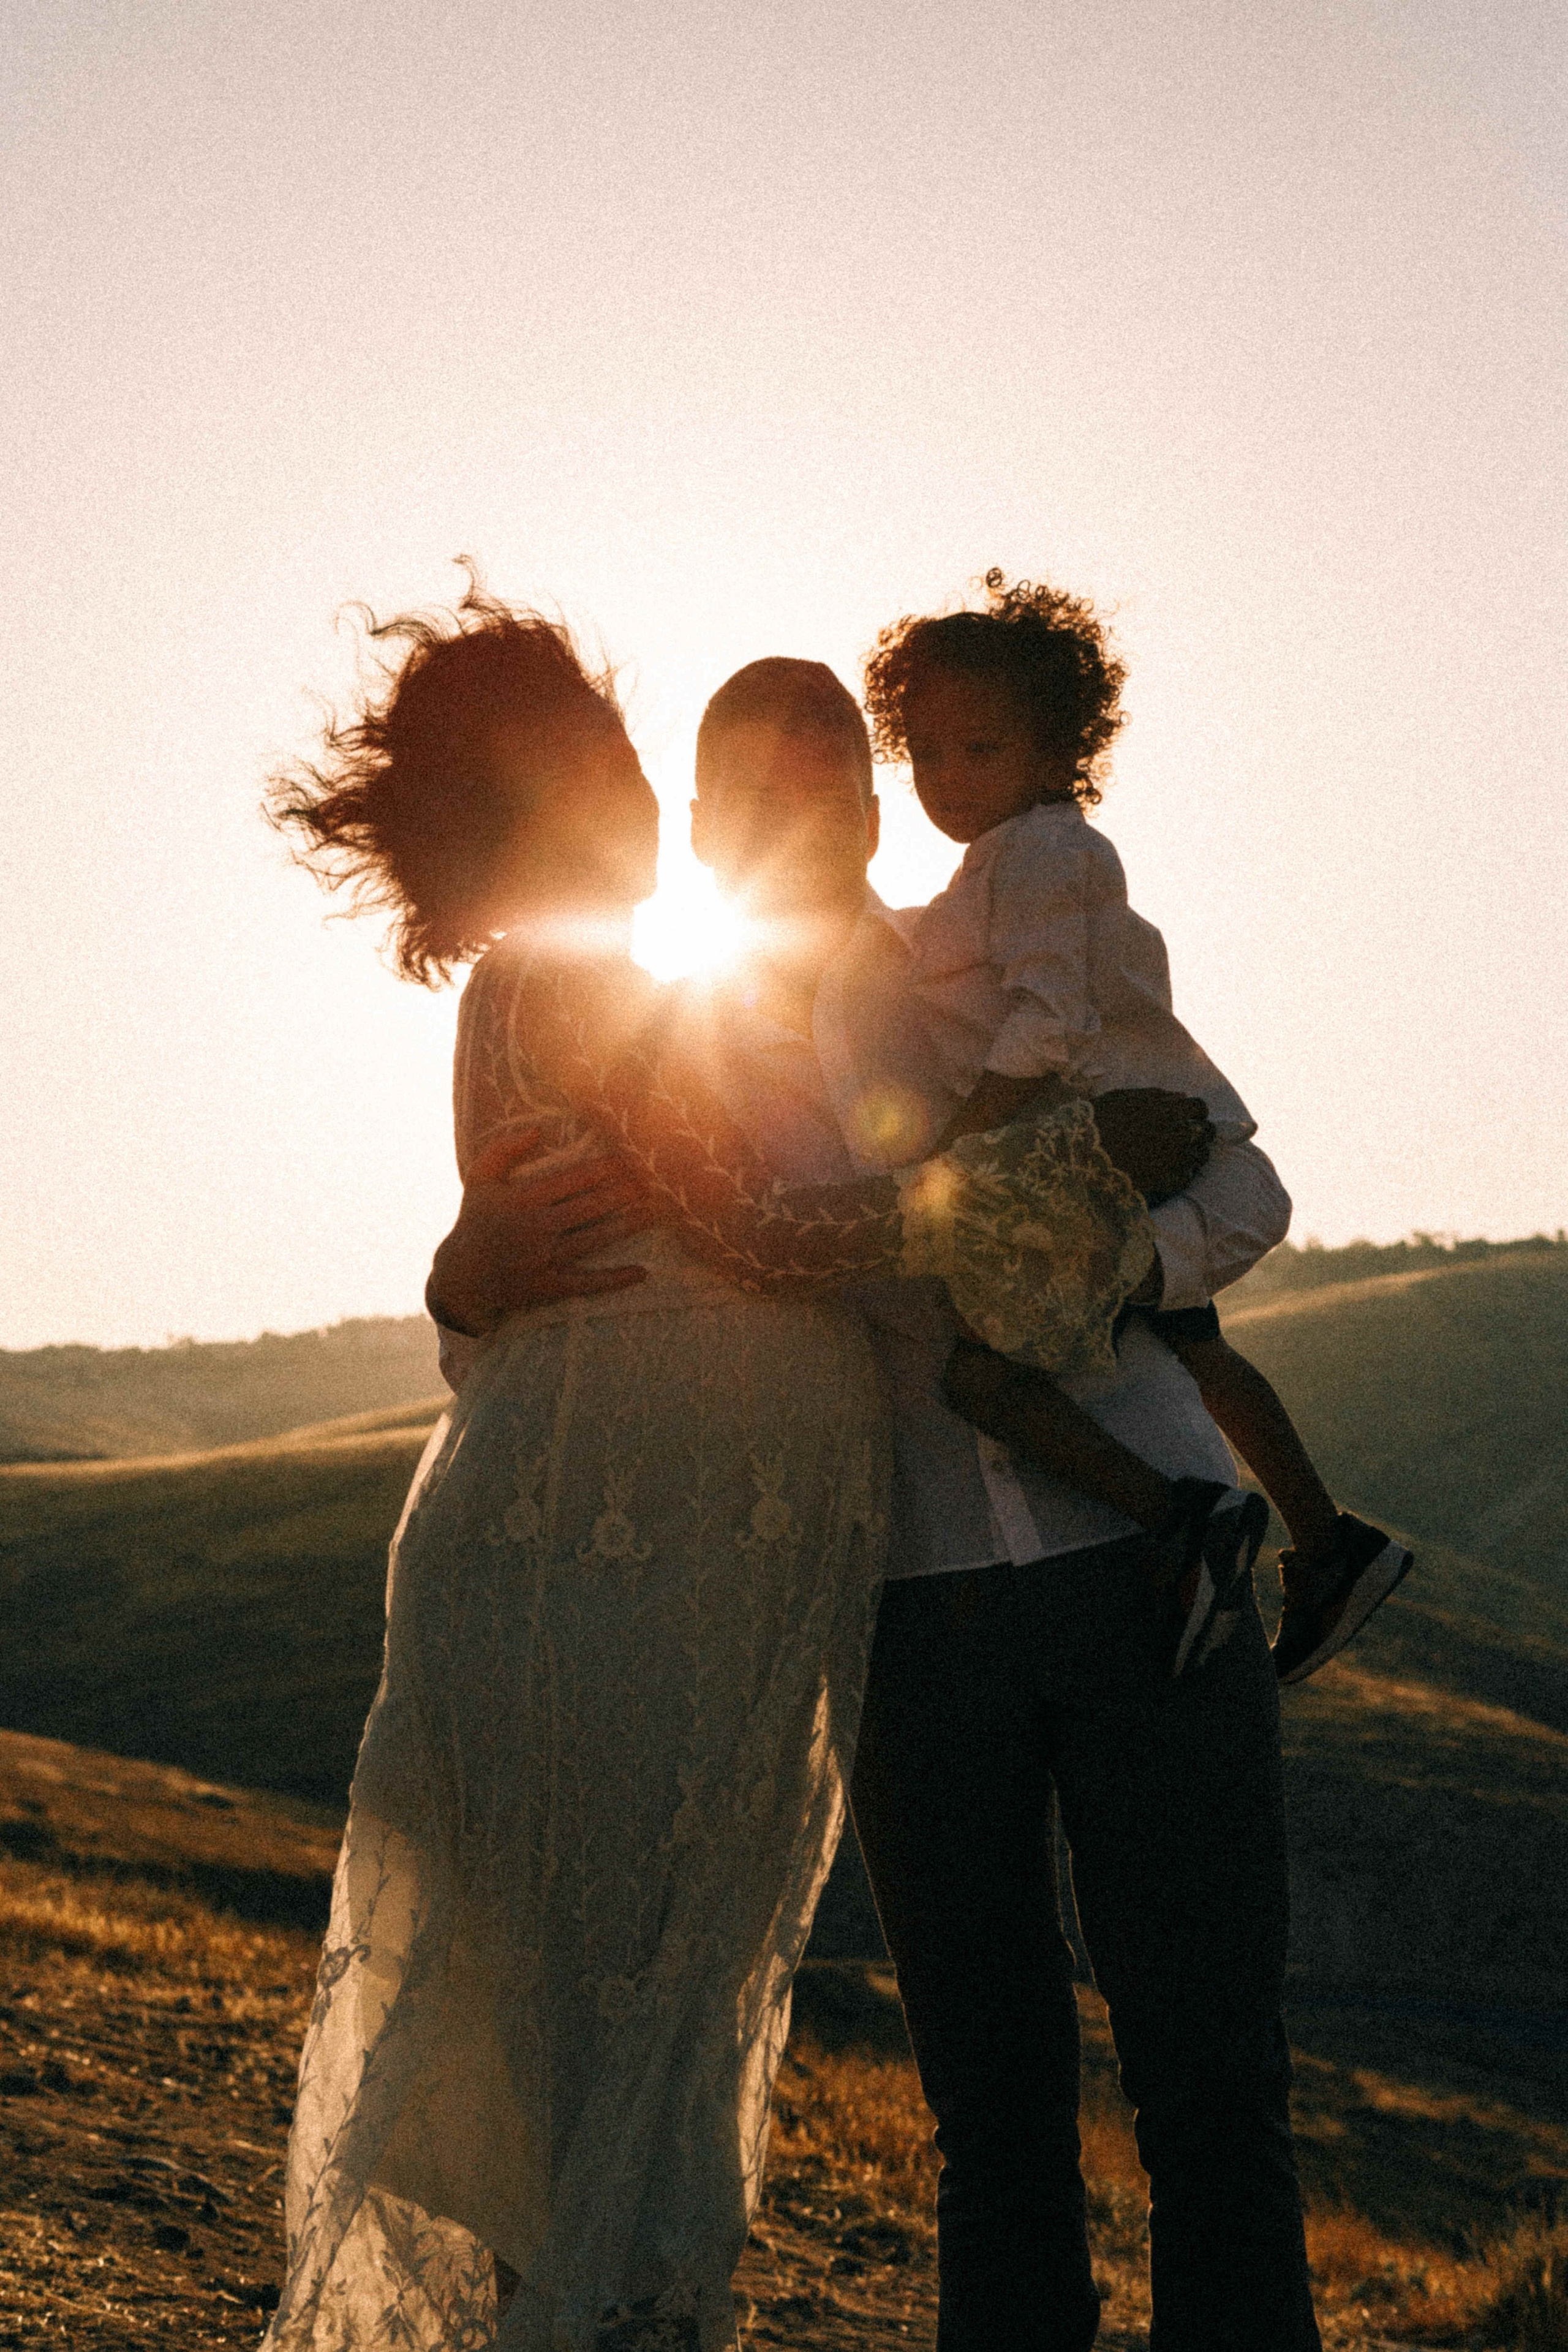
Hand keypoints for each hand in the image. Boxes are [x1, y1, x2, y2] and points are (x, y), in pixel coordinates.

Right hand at [427, 1129, 654, 1334]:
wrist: (461, 1278)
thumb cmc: (474, 1222)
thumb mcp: (479, 1180)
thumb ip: (503, 1150)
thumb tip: (537, 1129)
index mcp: (522, 1200)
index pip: (571, 1180)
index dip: (603, 1169)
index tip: (628, 1160)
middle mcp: (536, 1228)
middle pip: (589, 1207)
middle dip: (622, 1194)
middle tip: (651, 1183)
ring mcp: (544, 1259)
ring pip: (594, 1239)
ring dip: (627, 1226)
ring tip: (654, 1213)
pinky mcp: (549, 1286)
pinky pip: (587, 1282)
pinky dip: (615, 1279)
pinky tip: (641, 1272)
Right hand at [1090, 1090, 1213, 1205]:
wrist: (1082, 1155)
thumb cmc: (1100, 1121)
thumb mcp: (1125, 1098)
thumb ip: (1157, 1096)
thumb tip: (1181, 1096)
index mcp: (1169, 1111)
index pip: (1200, 1108)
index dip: (1196, 1111)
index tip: (1188, 1116)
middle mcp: (1178, 1134)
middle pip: (1207, 1132)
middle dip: (1201, 1132)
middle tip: (1188, 1135)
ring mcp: (1175, 1160)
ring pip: (1201, 1156)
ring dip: (1194, 1153)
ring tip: (1180, 1154)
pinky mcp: (1167, 1181)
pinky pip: (1187, 1177)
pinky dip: (1182, 1173)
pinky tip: (1170, 1170)